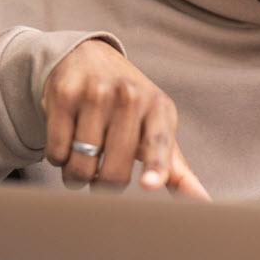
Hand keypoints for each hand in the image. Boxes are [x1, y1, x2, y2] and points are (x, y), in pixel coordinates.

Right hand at [42, 40, 208, 198]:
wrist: (88, 56)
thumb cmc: (129, 103)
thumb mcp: (157, 127)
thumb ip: (176, 169)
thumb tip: (203, 203)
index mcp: (159, 108)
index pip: (159, 143)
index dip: (156, 167)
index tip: (150, 184)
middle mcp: (129, 97)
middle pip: (113, 172)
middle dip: (104, 185)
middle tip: (102, 175)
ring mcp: (95, 94)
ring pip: (80, 166)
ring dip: (77, 176)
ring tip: (83, 159)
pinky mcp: (64, 96)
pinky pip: (56, 152)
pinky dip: (59, 159)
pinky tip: (67, 142)